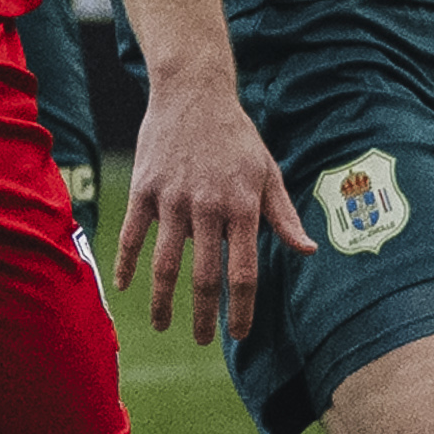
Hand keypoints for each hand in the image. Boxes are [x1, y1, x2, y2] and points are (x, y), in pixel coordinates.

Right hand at [108, 67, 308, 347]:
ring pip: (165, 263)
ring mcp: (172, 197)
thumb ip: (283, 216)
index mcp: (242, 206)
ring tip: (164, 325)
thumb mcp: (267, 172)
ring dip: (163, 301)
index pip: (244, 271)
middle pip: (205, 276)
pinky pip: (134, 234)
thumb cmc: (236, 137)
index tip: (240, 334)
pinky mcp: (145, 188)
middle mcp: (208, 206)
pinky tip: (125, 286)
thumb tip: (307, 251)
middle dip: (205, 315)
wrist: (194, 92)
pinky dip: (128, 263)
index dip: (242, 309)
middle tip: (203, 340)